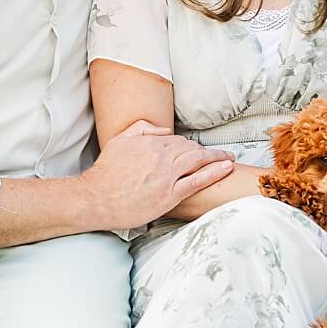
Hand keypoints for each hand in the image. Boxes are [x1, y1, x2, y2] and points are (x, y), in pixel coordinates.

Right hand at [82, 120, 233, 228]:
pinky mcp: (170, 194)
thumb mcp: (119, 141)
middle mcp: (161, 156)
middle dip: (206, 151)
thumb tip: (163, 130)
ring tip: (229, 158)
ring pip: (198, 160)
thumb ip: (141, 129)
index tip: (197, 150)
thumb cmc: (106, 172)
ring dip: (217, 157)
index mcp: (150, 142)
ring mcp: (167, 175)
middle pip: (191, 148)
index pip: (177, 140)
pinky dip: (214, 172)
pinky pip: (197, 180)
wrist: (97, 198)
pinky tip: (226, 168)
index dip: (189, 145)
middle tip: (218, 154)